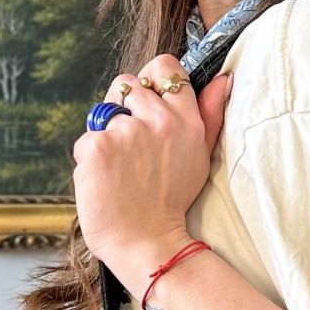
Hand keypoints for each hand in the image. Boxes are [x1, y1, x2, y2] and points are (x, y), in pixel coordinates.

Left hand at [71, 56, 231, 283]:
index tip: (148, 101)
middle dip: (124, 108)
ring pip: (103, 112)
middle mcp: (158, 120)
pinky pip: (86, 140)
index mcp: (185, 120)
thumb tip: (222, 78)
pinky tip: (106, 180)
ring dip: (106, 134)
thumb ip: (211, 114)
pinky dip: (90, 159)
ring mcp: (125, 132)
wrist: (147, 242)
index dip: (152, 79)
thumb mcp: (200, 155)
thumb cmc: (171, 202)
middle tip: (132, 145)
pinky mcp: (97, 146)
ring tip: (120, 167)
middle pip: (127, 83)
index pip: (165, 67)